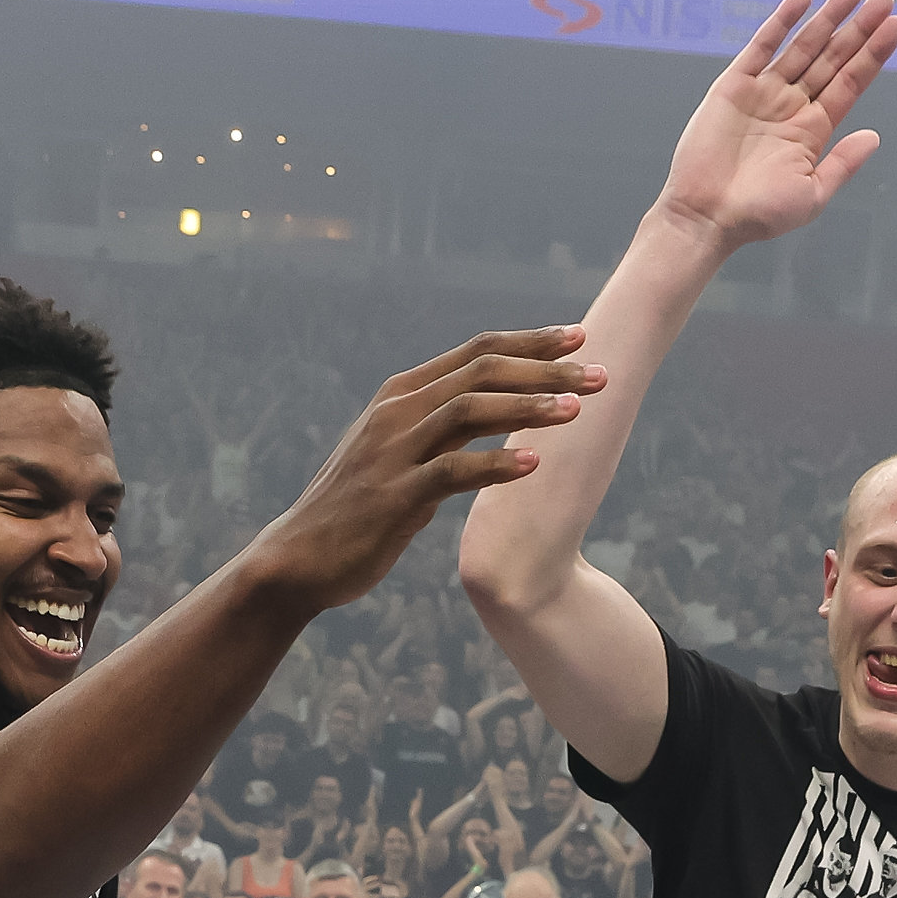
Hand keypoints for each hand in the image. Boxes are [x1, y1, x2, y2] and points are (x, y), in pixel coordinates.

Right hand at [244, 329, 607, 612]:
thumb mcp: (398, 456)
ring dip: (527, 407)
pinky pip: (452, 472)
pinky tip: (533, 465)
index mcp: (401, 396)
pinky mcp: (393, 497)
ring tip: (576, 412)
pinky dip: (495, 465)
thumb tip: (487, 419)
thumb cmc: (356, 511)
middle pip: (481, 371)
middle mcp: (397, 413)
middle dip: (545, 368)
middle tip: (598, 374)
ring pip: (469, 410)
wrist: (297, 560)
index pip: (475, 352)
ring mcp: (392, 452)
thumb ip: (438, 432)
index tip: (578, 338)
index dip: (530, 342)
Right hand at [652, 0, 896, 250]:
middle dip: (858, 28)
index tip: (896, 26)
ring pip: (803, 46)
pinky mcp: (733, 86)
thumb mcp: (811, 195)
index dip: (873, 54)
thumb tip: (875, 136)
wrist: (706, 217)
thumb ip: (843, 164)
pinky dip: (781, 21)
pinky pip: (761, 46)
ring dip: (828, 17)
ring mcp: (763, 93)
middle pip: (833, 58)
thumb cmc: (758, 215)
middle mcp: (791, 106)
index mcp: (813, 130)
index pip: (850, 83)